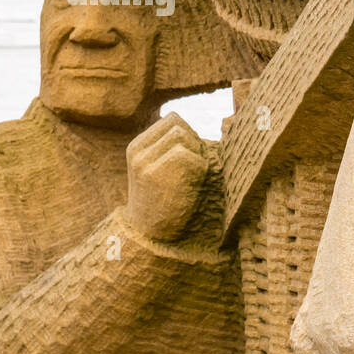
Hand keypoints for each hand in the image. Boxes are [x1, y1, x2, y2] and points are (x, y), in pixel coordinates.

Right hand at [125, 113, 208, 240]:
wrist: (149, 234)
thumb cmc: (166, 200)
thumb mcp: (160, 167)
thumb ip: (173, 147)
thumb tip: (215, 127)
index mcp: (138, 146)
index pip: (173, 119)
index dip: (190, 133)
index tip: (191, 154)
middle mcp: (138, 150)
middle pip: (180, 126)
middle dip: (195, 142)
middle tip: (196, 166)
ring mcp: (146, 162)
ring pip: (185, 137)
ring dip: (197, 154)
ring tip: (194, 175)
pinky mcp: (158, 175)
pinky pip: (191, 157)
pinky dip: (200, 167)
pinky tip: (194, 184)